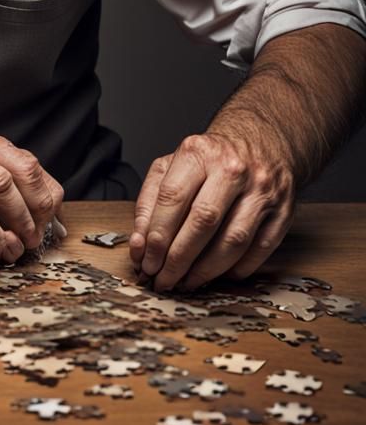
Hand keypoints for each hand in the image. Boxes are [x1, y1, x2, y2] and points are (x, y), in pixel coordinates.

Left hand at [128, 132, 295, 291]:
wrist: (260, 141)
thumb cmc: (209, 160)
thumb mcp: (171, 165)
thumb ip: (149, 202)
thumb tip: (140, 245)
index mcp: (198, 153)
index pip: (173, 198)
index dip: (157, 236)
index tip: (147, 262)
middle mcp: (232, 169)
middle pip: (203, 222)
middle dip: (179, 259)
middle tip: (164, 280)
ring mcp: (262, 190)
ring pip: (233, 241)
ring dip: (206, 270)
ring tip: (186, 282)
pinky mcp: (284, 211)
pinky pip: (260, 250)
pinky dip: (237, 269)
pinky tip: (218, 274)